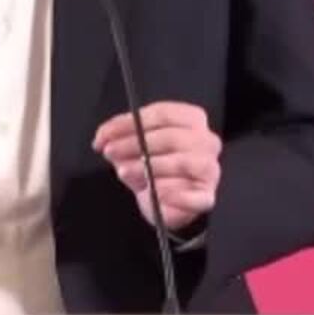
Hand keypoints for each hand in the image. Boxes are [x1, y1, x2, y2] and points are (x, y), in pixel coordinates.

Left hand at [94, 101, 221, 231]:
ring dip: (147, 168)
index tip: (104, 135)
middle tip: (110, 152)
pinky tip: (154, 194)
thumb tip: (103, 139)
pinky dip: (172, 193)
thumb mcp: (133, 147)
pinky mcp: (206, 196)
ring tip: (124, 172)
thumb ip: (119, 138)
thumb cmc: (152, 166)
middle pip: (170, 136)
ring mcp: (210, 169)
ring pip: (181, 163)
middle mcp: (206, 140)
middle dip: (134, 144)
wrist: (166, 201)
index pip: (162, 113)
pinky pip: (192, 195)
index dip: (129, 123)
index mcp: (192, 119)